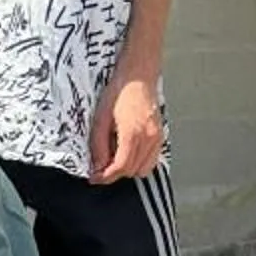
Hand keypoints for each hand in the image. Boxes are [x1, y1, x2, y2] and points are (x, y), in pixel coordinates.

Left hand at [89, 68, 164, 183]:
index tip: (95, 177)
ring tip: (115, 156)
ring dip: (127, 169)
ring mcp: (157, 138)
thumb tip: (98, 166)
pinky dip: (139, 162)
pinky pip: (152, 160)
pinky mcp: (160, 136)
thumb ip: (99, 145)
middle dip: (114, 172)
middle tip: (101, 165)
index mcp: (132, 133)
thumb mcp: (101, 118)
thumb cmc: (119, 92)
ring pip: (143, 169)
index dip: (105, 176)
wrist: (138, 77)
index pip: (120, 167)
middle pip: (131, 171)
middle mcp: (148, 138)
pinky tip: (128, 151)